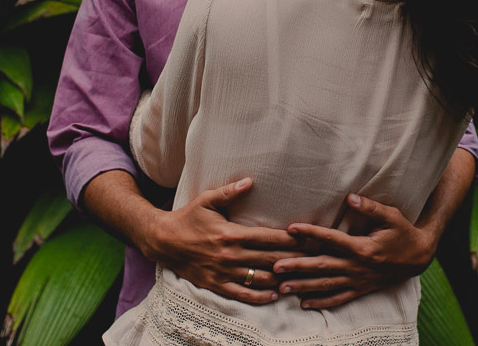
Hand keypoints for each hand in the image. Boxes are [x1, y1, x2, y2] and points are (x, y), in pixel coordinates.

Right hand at [141, 178, 305, 304]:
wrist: (163, 241)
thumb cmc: (187, 218)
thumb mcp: (206, 200)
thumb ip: (229, 192)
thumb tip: (250, 181)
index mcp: (231, 234)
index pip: (268, 238)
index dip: (290, 239)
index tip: (309, 238)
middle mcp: (230, 255)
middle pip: (269, 259)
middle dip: (294, 259)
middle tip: (315, 258)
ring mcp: (223, 272)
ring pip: (259, 279)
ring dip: (281, 279)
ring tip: (301, 277)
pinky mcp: (216, 284)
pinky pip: (242, 294)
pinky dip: (261, 296)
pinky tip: (275, 294)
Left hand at [273, 193, 438, 308]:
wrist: (419, 258)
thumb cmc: (404, 233)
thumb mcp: (392, 216)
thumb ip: (370, 207)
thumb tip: (350, 197)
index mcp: (363, 247)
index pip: (331, 239)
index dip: (311, 233)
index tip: (291, 229)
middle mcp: (357, 266)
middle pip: (323, 266)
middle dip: (298, 267)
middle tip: (275, 267)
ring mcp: (358, 280)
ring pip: (327, 285)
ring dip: (304, 286)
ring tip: (282, 288)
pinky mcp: (361, 289)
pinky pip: (339, 299)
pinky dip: (321, 302)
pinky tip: (304, 304)